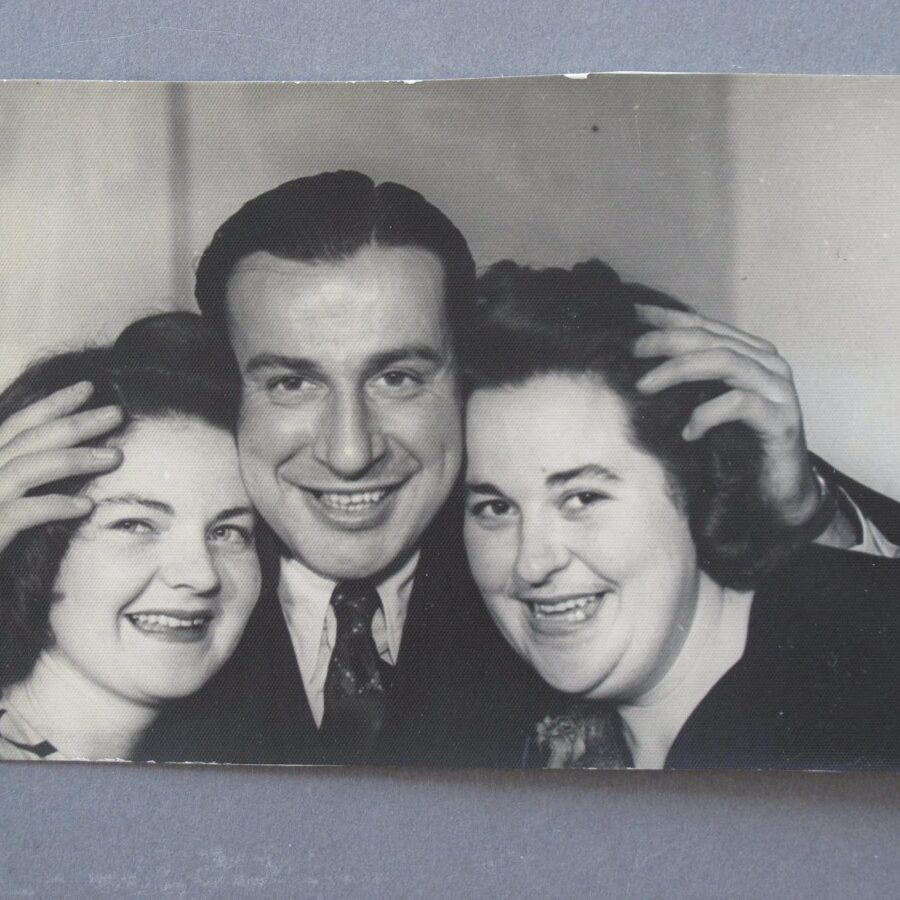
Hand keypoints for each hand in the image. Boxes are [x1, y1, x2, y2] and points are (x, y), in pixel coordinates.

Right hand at [0, 381, 123, 554]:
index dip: (51, 404)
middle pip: (27, 440)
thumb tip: (72, 462)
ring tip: (115, 457)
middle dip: (74, 422)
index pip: (17, 426)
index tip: (88, 388)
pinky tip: (87, 506)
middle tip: (117, 412)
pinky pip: (21, 513)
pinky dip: (54, 505)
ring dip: (75, 459)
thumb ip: (26, 479)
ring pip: (27, 469)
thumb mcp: (7, 501)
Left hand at [633, 304, 820, 527]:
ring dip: (678, 369)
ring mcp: (778, 390)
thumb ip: (690, 382)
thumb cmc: (740, 447)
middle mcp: (768, 364)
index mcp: (750, 354)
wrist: (780, 491)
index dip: (667, 317)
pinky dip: (707, 414)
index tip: (632, 314)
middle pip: (711, 339)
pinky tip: (688, 432)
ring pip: (725, 361)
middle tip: (632, 351)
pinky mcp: (782, 419)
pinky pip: (740, 404)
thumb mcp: (708, 406)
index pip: (704, 326)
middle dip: (666, 340)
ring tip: (645, 387)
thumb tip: (639, 368)